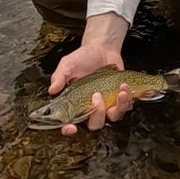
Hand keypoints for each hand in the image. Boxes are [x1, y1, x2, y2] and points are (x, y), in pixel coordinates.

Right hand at [48, 12, 131, 135]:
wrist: (101, 49)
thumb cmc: (83, 58)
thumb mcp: (68, 64)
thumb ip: (59, 77)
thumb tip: (52, 89)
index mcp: (75, 104)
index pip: (69, 123)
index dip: (69, 129)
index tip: (71, 127)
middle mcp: (90, 109)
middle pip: (94, 125)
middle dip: (97, 114)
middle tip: (97, 95)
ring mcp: (106, 105)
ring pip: (112, 118)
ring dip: (118, 107)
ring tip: (119, 91)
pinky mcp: (119, 100)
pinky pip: (125, 107)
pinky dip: (126, 99)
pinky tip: (124, 86)